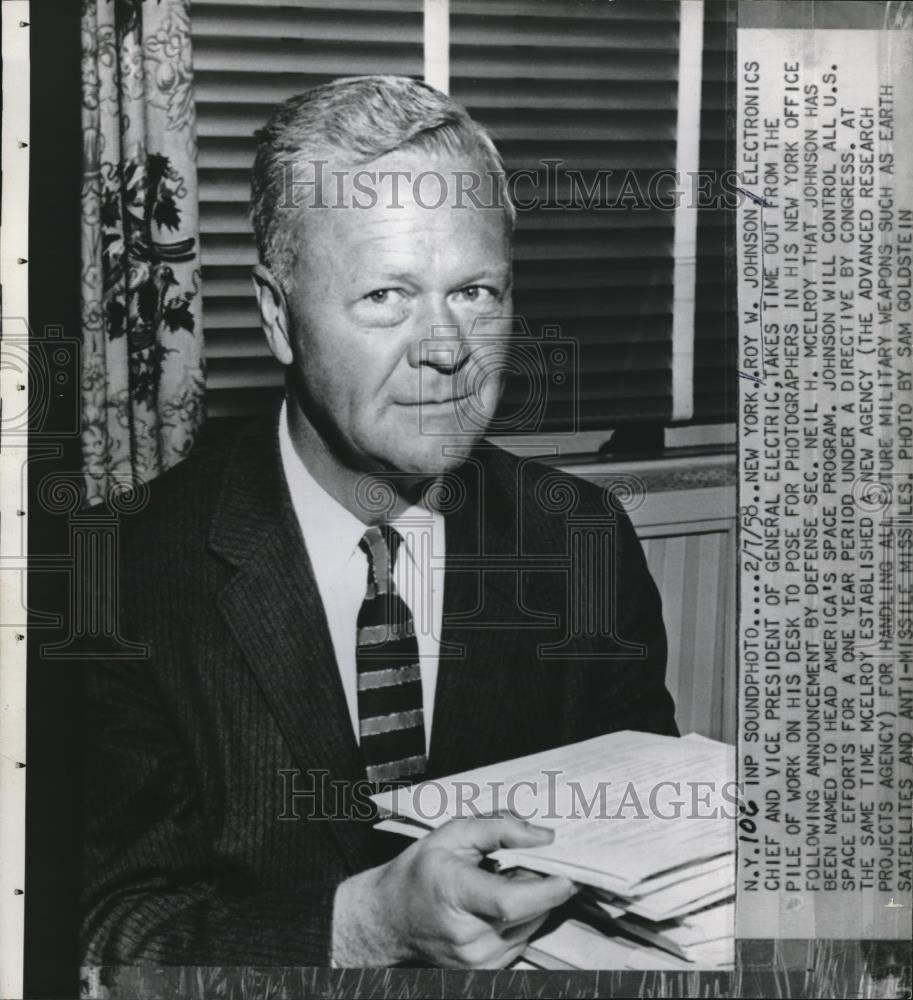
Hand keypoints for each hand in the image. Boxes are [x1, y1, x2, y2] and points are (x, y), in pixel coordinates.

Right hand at [331, 816, 576, 967]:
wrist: (390, 918)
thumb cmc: (421, 870)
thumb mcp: (453, 834)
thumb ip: (499, 828)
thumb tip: (544, 837)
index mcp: (455, 894)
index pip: (511, 901)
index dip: (547, 889)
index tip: (569, 873)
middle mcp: (467, 936)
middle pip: (529, 912)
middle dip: (543, 886)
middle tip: (532, 862)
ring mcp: (477, 960)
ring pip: (530, 927)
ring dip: (532, 903)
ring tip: (504, 881)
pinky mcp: (485, 971)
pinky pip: (521, 940)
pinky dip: (521, 919)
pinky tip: (499, 904)